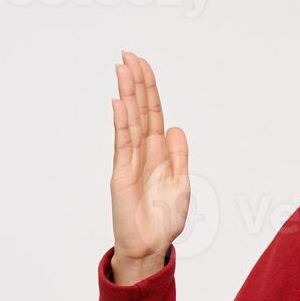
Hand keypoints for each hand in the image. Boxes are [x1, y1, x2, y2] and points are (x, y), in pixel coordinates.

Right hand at [109, 51, 189, 283]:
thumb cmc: (164, 218)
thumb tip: (176, 127)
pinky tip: (119, 104)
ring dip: (126, 94)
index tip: (142, 65)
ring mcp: (130, 161)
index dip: (149, 89)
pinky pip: (122, 144)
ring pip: (130, 121)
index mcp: (159, 152)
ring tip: (121, 69)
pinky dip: (121, 123)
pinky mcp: (121, 174)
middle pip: (140, 110)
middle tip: (128, 55)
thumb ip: (178, 156)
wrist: (151, 245)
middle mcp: (143, 152)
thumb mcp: (181, 183)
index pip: (153, 113)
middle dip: (135, 82)